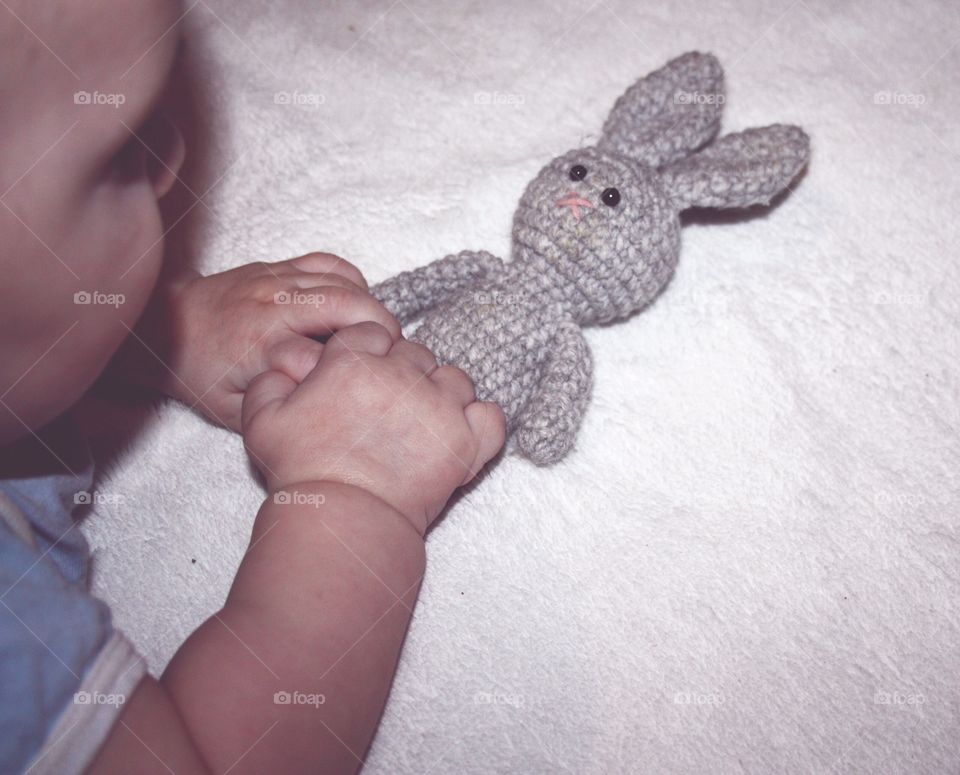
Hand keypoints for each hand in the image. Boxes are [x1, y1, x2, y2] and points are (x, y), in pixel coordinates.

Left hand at [125, 252, 399, 429]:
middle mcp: (272, 307)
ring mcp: (275, 280)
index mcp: (260, 347)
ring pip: (343, 281)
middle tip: (392, 350)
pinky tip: (357, 302)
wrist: (165, 326)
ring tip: (380, 332)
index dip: (350, 369)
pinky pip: (329, 262)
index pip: (320, 355)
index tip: (366, 384)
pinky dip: (352, 280)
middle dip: (380, 326)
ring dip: (372, 305)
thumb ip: (276, 410)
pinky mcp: (278, 266)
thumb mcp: (230, 410)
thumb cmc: (200, 372)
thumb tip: (319, 407)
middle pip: (345, 304)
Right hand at [241, 321, 505, 532]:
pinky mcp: (466, 440)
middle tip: (391, 411)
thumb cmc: (302, 473)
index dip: (369, 354)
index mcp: (354, 360)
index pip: (373, 332)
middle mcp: (402, 373)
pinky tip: (461, 435)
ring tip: (425, 425)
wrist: (343, 520)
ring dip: (443, 395)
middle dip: (405, 375)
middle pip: (417, 354)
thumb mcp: (263, 422)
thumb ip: (270, 382)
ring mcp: (440, 405)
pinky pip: (491, 416)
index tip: (363, 381)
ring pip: (456, 379)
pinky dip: (481, 423)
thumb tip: (285, 365)